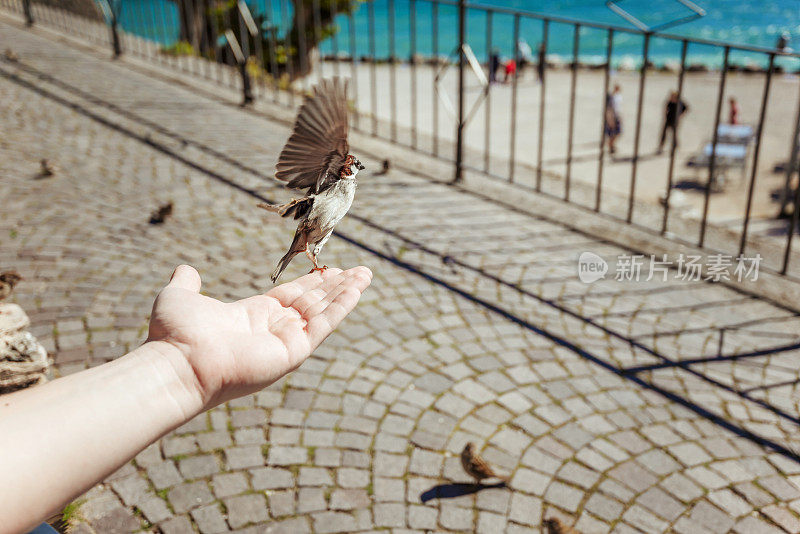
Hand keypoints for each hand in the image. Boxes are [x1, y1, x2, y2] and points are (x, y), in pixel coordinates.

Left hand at [146, 264, 371, 411]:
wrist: (177, 364)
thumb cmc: (175, 335)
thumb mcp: (179, 297)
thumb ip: (187, 283)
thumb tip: (185, 269)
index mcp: (252, 316)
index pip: (291, 296)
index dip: (311, 282)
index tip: (330, 269)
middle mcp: (272, 330)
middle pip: (313, 302)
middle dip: (336, 285)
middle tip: (360, 270)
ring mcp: (284, 342)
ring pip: (322, 312)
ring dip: (345, 293)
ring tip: (366, 275)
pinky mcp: (293, 352)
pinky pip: (323, 325)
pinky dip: (341, 307)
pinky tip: (356, 290)